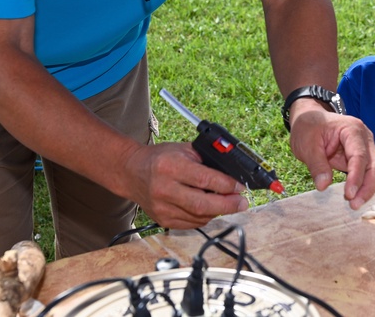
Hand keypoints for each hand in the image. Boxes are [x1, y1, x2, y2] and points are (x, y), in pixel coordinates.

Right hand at [122, 142, 248, 228]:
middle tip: (241, 202)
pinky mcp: (162, 220)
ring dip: (218, 211)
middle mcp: (164, 189)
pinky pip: (191, 224)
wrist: (132, 172)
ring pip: (199, 217)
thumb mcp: (184, 150)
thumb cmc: (160, 159)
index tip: (240, 187)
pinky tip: (210, 209)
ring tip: (227, 203)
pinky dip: (205, 217)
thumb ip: (206, 160)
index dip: (227, 185)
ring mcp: (162, 208)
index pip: (204, 180)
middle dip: (228, 205)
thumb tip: (232, 175)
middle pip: (202, 204)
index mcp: (170, 167)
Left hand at [288, 106, 374, 209]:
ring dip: (370, 188)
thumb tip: (323, 186)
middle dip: (368, 187)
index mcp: (352, 129)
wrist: (311, 119)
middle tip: (354, 204)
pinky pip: (373, 174)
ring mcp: (367, 148)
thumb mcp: (306, 144)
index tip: (349, 195)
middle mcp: (365, 138)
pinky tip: (358, 197)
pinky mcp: (364, 158)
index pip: (360, 156)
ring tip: (355, 203)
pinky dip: (368, 186)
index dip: (356, 177)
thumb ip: (316, 164)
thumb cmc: (309, 127)